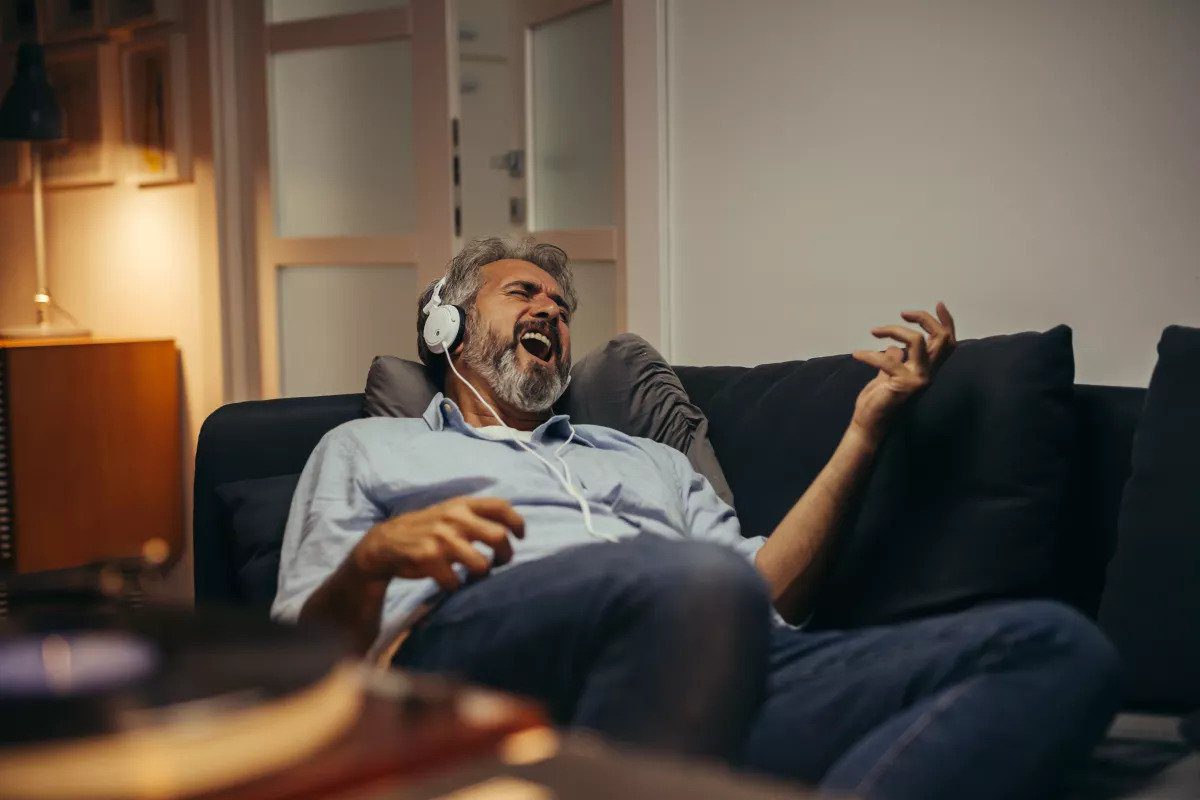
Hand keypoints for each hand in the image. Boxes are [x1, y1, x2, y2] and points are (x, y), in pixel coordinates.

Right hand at [351, 496, 524, 591]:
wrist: (385, 543)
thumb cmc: (426, 530)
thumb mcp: (449, 513)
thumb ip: (474, 515)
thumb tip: (508, 527)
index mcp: (462, 504)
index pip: (501, 506)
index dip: (517, 522)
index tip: (520, 537)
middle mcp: (455, 517)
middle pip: (499, 537)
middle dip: (505, 555)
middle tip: (499, 563)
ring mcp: (442, 537)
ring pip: (482, 564)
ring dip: (482, 575)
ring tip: (475, 577)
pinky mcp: (430, 557)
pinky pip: (456, 581)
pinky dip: (456, 586)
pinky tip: (450, 582)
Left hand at [850, 302, 956, 439]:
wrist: (870, 421)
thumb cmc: (878, 399)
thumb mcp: (888, 374)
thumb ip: (895, 360)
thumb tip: (895, 348)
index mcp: (927, 368)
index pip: (947, 342)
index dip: (946, 322)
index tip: (938, 304)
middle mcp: (929, 373)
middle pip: (942, 338)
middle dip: (924, 319)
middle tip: (902, 313)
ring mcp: (919, 379)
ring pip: (917, 341)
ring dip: (894, 330)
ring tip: (875, 331)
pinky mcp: (905, 384)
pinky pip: (888, 360)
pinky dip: (870, 354)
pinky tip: (857, 354)